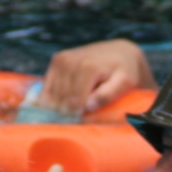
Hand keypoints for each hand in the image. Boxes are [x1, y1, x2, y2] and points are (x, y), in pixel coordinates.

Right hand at [41, 39, 155, 113]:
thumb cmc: (124, 71)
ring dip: (60, 107)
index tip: (86, 120)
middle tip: (80, 116)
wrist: (118, 52)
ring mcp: (60, 60)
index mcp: (87, 67)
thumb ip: (108, 94)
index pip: (74, 103)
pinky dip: (52, 99)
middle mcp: (70, 61)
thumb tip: (88, 106)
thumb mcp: (125, 82)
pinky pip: (46, 88)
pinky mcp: (55, 61)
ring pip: (52, 96)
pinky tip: (63, 103)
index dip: (80, 116)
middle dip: (69, 112)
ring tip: (74, 109)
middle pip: (61, 101)